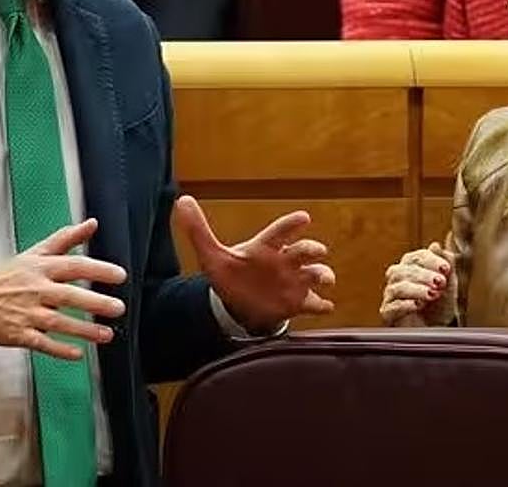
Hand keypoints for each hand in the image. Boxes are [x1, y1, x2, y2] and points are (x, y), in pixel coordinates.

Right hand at [0, 220, 126, 360]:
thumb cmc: (3, 277)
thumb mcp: (34, 253)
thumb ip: (65, 239)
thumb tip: (92, 224)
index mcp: (40, 268)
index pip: (74, 266)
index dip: (98, 269)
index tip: (120, 276)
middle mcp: (35, 289)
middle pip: (69, 295)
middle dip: (95, 302)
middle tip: (118, 308)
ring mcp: (25, 313)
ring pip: (58, 322)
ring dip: (83, 329)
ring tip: (106, 334)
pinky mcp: (17, 334)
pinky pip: (41, 343)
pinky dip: (58, 349)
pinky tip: (77, 353)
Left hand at [174, 195, 334, 332]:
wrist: (239, 303)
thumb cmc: (231, 274)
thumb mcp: (212, 254)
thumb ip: (198, 229)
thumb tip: (182, 200)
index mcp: (265, 247)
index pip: (280, 231)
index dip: (292, 224)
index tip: (304, 218)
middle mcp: (284, 262)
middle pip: (304, 251)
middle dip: (313, 249)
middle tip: (317, 251)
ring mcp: (293, 282)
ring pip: (315, 274)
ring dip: (323, 275)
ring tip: (324, 280)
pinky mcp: (297, 303)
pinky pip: (314, 304)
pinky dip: (321, 305)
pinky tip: (325, 306)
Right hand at [380, 242, 455, 325]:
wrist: (438, 329)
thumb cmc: (440, 304)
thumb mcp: (449, 284)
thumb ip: (445, 264)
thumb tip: (436, 245)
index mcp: (411, 266)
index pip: (416, 257)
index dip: (431, 260)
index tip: (446, 269)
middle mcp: (398, 278)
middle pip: (404, 270)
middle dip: (424, 275)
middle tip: (441, 283)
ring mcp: (391, 296)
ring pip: (397, 287)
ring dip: (416, 289)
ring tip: (432, 294)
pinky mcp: (388, 313)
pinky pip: (391, 306)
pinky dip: (405, 304)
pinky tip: (418, 305)